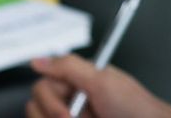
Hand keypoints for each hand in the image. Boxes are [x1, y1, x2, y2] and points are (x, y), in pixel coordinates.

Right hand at [27, 56, 170, 117]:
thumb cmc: (135, 107)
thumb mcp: (102, 82)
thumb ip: (68, 67)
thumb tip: (37, 59)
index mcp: (76, 83)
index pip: (42, 87)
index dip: (49, 100)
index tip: (66, 112)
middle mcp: (70, 103)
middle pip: (35, 109)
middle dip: (53, 114)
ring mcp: (72, 117)